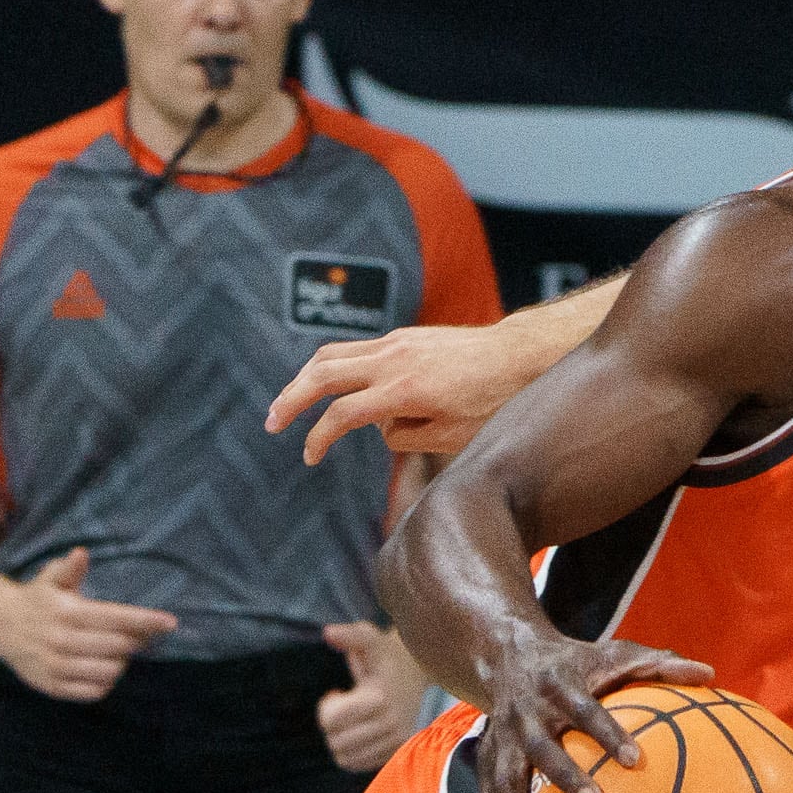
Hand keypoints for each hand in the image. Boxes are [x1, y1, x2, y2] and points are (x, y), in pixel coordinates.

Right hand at [2, 545, 178, 699]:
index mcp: (67, 612)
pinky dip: (106, 682)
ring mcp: (56, 666)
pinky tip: (102, 667)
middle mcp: (62, 641)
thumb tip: (81, 553)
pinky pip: (94, 692)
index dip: (146, 621)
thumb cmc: (37, 600)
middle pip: (119, 647)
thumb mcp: (50, 579)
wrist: (0, 627)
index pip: (116, 618)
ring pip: (110, 672)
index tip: (171, 622)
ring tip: (116, 651)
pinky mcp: (52, 686)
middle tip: (138, 635)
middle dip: (136, 641)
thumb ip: (69, 569)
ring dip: (121, 662)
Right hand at [269, 327, 517, 461]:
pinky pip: (356, 350)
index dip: (319, 438)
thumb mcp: (453, 436)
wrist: (520, 355)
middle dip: (291, 399)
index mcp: (404, 389)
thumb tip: (379, 428)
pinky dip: (336, 369)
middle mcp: (394, 359)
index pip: (343, 415)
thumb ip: (407, 437)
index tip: (309, 456)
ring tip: (289, 402)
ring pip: (333, 354)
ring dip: (305, 378)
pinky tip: (330, 389)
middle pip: (322, 374)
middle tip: (272, 422)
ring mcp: (396, 342)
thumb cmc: (494, 400)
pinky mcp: (403, 336)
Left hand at [317, 620, 428, 773]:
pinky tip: (358, 732)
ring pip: (345, 757)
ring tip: (350, 721)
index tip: (337, 694)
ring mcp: (395, 740)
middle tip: (342, 708)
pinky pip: (359, 765)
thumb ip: (350, 635)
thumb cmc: (385, 654)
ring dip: (339, 740)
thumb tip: (328, 633)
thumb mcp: (370, 638)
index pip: (330, 721)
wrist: (418, 671)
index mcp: (379, 697)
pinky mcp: (397, 750)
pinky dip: (351, 753)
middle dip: (331, 725)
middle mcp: (390, 723)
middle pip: (336, 742)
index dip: (326, 708)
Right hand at [474, 626, 716, 792]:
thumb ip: (658, 665)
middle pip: (541, 747)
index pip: (584, 709)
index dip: (607, 732)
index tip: (635, 759)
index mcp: (559, 685)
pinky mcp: (487, 764)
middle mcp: (526, 714)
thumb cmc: (577, 663)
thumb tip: (708, 674)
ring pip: (506, 781)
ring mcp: (502, 741)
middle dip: (565, 776)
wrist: (510, 655)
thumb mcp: (614, 654)